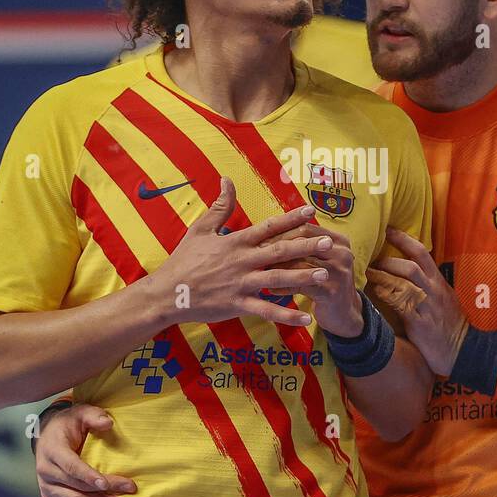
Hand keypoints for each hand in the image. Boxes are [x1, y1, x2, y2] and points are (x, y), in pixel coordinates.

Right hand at [36, 403, 134, 496]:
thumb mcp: (80, 413)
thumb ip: (94, 416)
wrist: (45, 434)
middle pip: (76, 486)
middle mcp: (46, 470)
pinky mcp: (48, 495)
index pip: (72, 467)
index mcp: (53, 450)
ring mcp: (46, 485)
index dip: (88, 476)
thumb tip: (108, 423)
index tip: (106, 484)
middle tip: (125, 495)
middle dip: (102, 493)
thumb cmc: (68, 424)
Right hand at [151, 177, 333, 328]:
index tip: (311, 211)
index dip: (291, 218)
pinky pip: (266, 310)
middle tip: (328, 243)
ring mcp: (241, 283)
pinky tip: (306, 317)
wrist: (167, 293)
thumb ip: (219, 206)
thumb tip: (227, 180)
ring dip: (302, 277)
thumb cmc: (184, 260)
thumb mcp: (200, 229)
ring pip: (277, 278)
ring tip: (325, 276)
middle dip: (306, 246)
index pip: (269, 227)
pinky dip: (286, 314)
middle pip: (279, 250)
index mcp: (236, 241)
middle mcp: (242, 260)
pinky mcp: (237, 304)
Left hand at [260, 222, 361, 336]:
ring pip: (300, 263)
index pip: (305, 228)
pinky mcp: (331, 292)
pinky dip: (284, 287)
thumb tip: (271, 231)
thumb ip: (304, 245)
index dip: (282, 231)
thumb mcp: (320, 259)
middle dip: (277, 247)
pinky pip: (301, 286)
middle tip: (257, 252)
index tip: (261, 237)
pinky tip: (271, 290)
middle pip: (302, 242)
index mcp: (338, 240)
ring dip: (277, 267)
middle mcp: (342, 253)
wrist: (344, 314)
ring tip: (260, 271)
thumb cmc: (325, 282)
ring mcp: (338, 272)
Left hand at [369, 226, 469, 376]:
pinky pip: (401, 305)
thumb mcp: (443, 299)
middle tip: (371, 258)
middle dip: (388, 260)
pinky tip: (375, 293)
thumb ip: (427, 285)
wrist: (463, 349)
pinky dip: (386, 296)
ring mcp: (427, 306)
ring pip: (404, 283)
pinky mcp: (420, 323)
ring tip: (367, 273)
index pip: (422, 253)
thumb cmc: (450, 325)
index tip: (388, 229)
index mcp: (438, 282)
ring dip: (383, 276)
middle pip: (410, 266)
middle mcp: (433, 290)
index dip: (404, 239)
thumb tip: (406, 273)